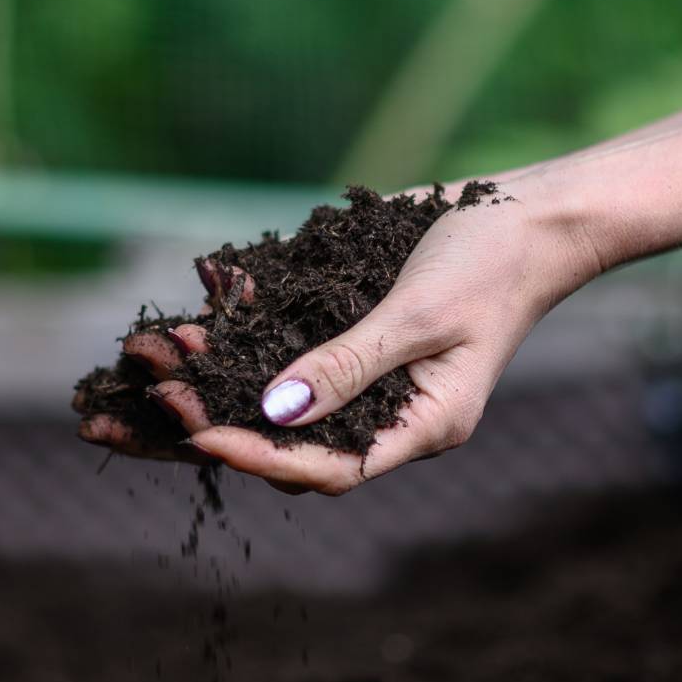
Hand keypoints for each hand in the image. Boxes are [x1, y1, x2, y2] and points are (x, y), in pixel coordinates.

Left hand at [179, 170, 598, 493]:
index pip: (327, 469)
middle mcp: (387, 410)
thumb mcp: (420, 314)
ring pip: (276, 396)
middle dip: (214, 423)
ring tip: (155, 353)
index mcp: (420, 426)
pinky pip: (287, 344)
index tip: (196, 432)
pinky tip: (205, 301)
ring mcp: (366, 374)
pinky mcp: (351, 334)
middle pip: (289, 442)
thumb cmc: (493, 264)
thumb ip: (349, 362)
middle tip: (151, 398)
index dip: (257, 457)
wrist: (530, 212)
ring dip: (216, 375)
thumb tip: (275, 410)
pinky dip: (243, 327)